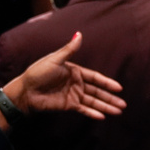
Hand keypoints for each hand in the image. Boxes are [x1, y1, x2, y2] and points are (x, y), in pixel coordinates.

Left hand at [2, 32, 125, 119]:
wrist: (25, 90)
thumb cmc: (38, 72)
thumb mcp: (55, 59)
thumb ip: (69, 49)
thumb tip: (79, 33)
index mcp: (75, 71)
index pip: (95, 78)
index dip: (107, 83)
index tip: (119, 88)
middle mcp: (76, 84)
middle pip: (97, 92)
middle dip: (110, 98)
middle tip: (123, 104)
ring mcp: (73, 95)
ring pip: (93, 102)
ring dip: (105, 107)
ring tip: (118, 112)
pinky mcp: (68, 106)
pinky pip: (83, 109)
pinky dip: (92, 113)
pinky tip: (102, 116)